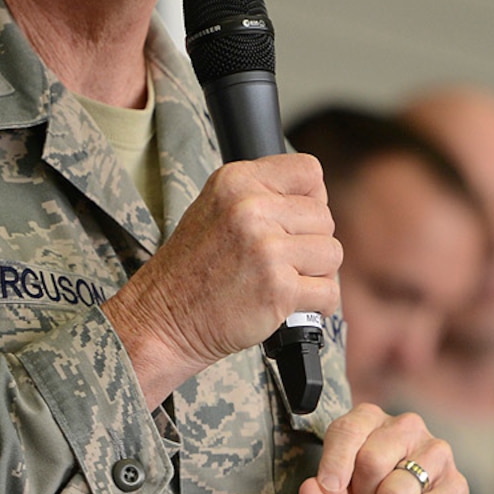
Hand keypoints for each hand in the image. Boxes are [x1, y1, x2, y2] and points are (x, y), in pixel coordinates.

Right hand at [105, 154, 341, 406]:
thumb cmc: (193, 269)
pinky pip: (329, 290)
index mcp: (236, 182)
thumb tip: (318, 197)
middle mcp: (250, 209)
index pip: (309, 172)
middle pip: (325, 217)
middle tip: (279, 263)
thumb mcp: (216, 209)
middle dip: (310, 243)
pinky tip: (291, 305)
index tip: (294, 222)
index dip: (310, 200)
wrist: (161, 320)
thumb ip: (263, 195)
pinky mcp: (279, 289)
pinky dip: (319, 304)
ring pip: (332, 253)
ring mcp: (266, 249)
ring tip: (283, 282)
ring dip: (316, 274)